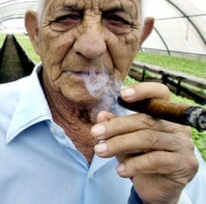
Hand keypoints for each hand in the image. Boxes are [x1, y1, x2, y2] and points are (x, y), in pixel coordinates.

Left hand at [91, 82, 198, 203]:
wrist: (155, 188)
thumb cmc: (139, 158)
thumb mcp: (123, 141)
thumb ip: (115, 128)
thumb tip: (101, 115)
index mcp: (165, 115)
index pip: (160, 93)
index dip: (143, 91)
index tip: (122, 95)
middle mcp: (178, 127)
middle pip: (145, 120)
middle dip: (115, 126)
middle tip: (95, 133)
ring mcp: (184, 144)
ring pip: (147, 139)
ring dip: (118, 144)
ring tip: (99, 151)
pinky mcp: (185, 163)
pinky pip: (155, 160)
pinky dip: (133, 164)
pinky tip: (120, 171)